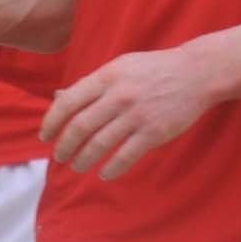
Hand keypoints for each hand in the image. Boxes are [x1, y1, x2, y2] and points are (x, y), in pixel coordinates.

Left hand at [41, 46, 215, 179]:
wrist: (195, 73)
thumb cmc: (153, 69)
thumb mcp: (119, 67)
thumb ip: (90, 84)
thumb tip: (58, 98)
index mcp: (106, 77)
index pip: (68, 103)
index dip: (51, 122)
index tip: (45, 136)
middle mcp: (118, 96)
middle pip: (80, 127)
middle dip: (64, 146)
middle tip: (59, 157)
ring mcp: (136, 115)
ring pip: (100, 144)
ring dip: (83, 159)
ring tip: (77, 166)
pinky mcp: (154, 132)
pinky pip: (125, 156)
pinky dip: (111, 169)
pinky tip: (104, 174)